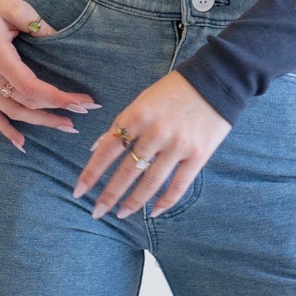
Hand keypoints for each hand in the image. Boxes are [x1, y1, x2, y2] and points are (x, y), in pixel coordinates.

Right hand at [0, 0, 101, 149]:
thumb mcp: (15, 6)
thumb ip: (37, 23)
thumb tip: (59, 38)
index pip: (31, 87)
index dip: (58, 98)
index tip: (82, 103)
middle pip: (24, 103)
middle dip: (55, 110)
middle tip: (83, 114)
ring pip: (10, 112)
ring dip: (38, 122)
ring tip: (65, 126)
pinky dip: (4, 129)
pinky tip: (21, 143)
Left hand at [75, 71, 231, 218]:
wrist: (217, 81)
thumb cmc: (175, 90)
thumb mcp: (143, 100)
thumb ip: (121, 124)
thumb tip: (96, 148)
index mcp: (137, 115)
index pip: (107, 150)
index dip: (91, 173)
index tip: (78, 192)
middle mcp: (155, 133)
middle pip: (126, 171)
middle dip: (109, 195)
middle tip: (96, 212)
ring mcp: (178, 145)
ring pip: (150, 182)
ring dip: (133, 202)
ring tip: (120, 214)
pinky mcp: (198, 155)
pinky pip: (178, 185)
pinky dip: (165, 202)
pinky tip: (153, 212)